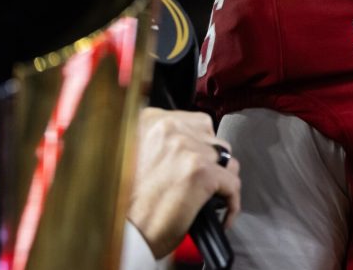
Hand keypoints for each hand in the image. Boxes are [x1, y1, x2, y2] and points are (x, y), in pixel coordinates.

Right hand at [127, 107, 240, 258]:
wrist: (120, 232)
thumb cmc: (122, 202)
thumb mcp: (132, 154)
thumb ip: (160, 141)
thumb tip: (189, 146)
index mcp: (151, 120)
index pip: (196, 123)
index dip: (200, 146)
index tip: (196, 162)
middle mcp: (170, 129)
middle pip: (213, 140)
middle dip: (212, 163)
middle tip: (202, 184)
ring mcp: (188, 149)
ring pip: (227, 161)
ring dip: (222, 180)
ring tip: (212, 198)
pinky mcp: (202, 174)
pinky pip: (232, 184)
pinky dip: (232, 203)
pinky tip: (222, 215)